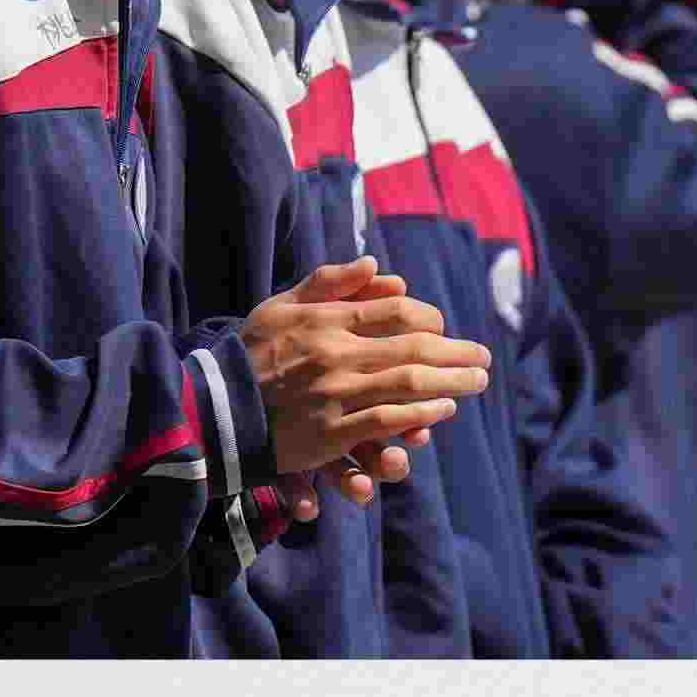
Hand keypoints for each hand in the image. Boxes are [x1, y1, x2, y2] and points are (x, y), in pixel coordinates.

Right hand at [238, 256, 488, 479]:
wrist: (212, 408)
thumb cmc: (247, 354)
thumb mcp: (279, 307)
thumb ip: (326, 282)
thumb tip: (373, 264)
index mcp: (324, 319)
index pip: (393, 310)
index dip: (428, 317)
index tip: (443, 326)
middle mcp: (334, 352)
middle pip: (412, 347)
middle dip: (455, 351)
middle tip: (484, 357)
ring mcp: (334, 393)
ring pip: (409, 384)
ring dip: (451, 381)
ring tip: (476, 381)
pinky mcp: (330, 432)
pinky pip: (387, 420)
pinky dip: (420, 413)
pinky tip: (442, 410)